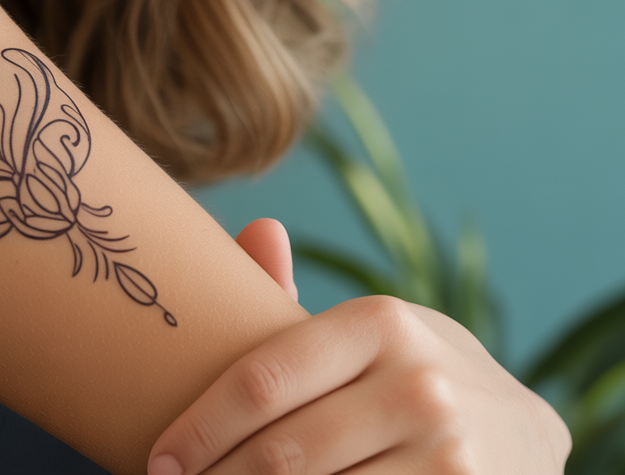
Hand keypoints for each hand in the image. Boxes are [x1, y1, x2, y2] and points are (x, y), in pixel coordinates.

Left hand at [151, 219, 571, 474]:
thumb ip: (292, 302)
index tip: (160, 459)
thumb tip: (258, 229)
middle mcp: (417, 381)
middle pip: (280, 452)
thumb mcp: (365, 335)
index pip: (261, 383)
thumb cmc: (409, 381)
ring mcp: (446, 446)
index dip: (199, 430)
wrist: (522, 437)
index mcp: (378, 323)